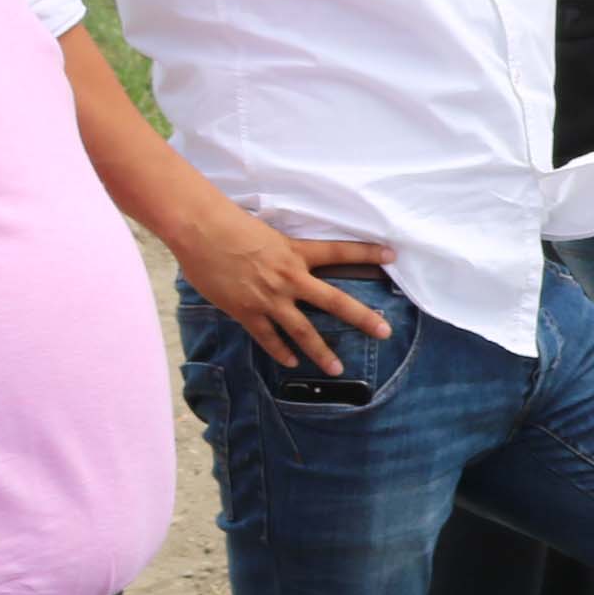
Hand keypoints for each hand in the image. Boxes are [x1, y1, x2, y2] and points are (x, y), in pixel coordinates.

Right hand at [173, 192, 391, 373]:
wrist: (200, 232)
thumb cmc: (229, 225)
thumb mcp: (267, 234)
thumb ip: (282, 252)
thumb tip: (289, 260)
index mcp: (297, 252)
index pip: (341, 251)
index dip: (368, 253)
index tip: (393, 255)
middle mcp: (290, 278)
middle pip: (335, 301)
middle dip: (362, 318)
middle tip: (384, 331)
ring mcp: (270, 298)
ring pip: (303, 331)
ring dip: (322, 352)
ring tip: (338, 368)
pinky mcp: (247, 312)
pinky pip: (268, 338)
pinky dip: (280, 352)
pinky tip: (291, 362)